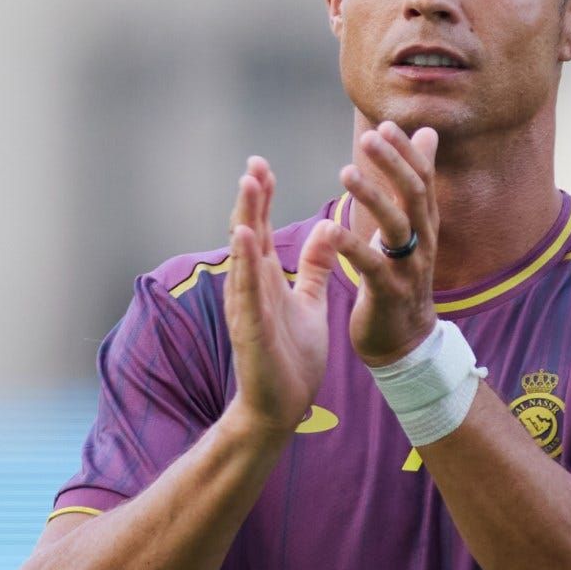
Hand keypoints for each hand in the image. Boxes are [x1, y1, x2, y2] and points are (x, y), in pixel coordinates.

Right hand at [223, 156, 338, 441]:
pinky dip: (245, 260)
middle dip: (251, 198)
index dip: (262, 198)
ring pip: (243, 254)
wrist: (281, 406)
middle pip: (248, 232)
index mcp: (264, 280)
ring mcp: (247, 305)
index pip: (262, 229)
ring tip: (248, 184)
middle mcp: (250, 286)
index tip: (263, 165)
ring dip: (245, 217)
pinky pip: (247, 288)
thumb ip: (315, 267)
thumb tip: (327, 229)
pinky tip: (247, 234)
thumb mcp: (310, 302)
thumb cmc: (292, 357)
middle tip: (254, 163)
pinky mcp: (250, 326)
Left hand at [331, 122, 439, 364]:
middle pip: (413, 194)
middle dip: (392, 164)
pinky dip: (351, 246)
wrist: (404, 340)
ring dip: (372, 196)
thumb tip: (427, 133)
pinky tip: (330, 229)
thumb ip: (415, 181)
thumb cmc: (401, 276)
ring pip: (396, 225)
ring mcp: (409, 268)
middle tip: (369, 137)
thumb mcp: (412, 226)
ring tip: (346, 172)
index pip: (421, 179)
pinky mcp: (388, 292)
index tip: (386, 124)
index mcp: (424, 223)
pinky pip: (371, 265)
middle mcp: (423, 241)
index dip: (405, 152)